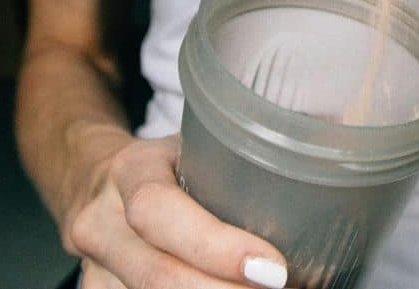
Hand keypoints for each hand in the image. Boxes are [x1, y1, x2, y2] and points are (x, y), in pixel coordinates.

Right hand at [70, 133, 287, 288]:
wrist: (98, 180)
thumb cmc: (168, 161)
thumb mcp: (195, 142)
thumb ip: (241, 154)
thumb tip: (325, 153)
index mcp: (131, 170)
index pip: (160, 211)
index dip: (215, 247)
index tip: (274, 270)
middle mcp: (101, 222)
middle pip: (155, 276)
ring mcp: (93, 269)